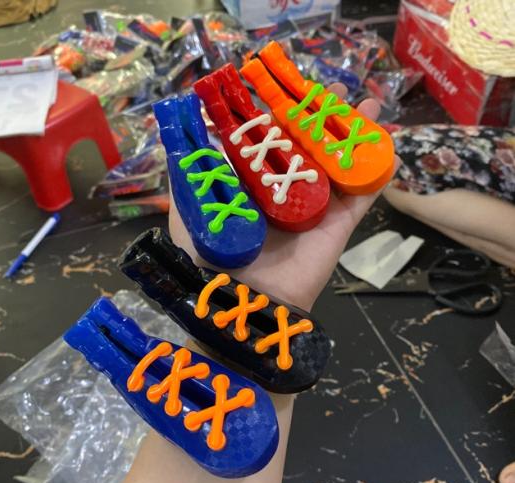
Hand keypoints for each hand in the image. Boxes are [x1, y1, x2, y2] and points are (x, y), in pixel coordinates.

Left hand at [169, 84, 400, 310]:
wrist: (240, 300)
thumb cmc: (209, 255)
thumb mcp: (189, 209)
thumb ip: (190, 174)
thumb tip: (187, 135)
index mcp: (254, 187)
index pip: (273, 144)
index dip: (283, 117)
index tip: (290, 91)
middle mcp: (286, 194)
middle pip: (311, 149)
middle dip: (324, 120)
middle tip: (335, 92)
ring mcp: (315, 210)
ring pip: (340, 166)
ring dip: (356, 136)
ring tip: (369, 106)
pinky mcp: (337, 227)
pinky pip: (362, 197)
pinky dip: (376, 173)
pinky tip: (387, 144)